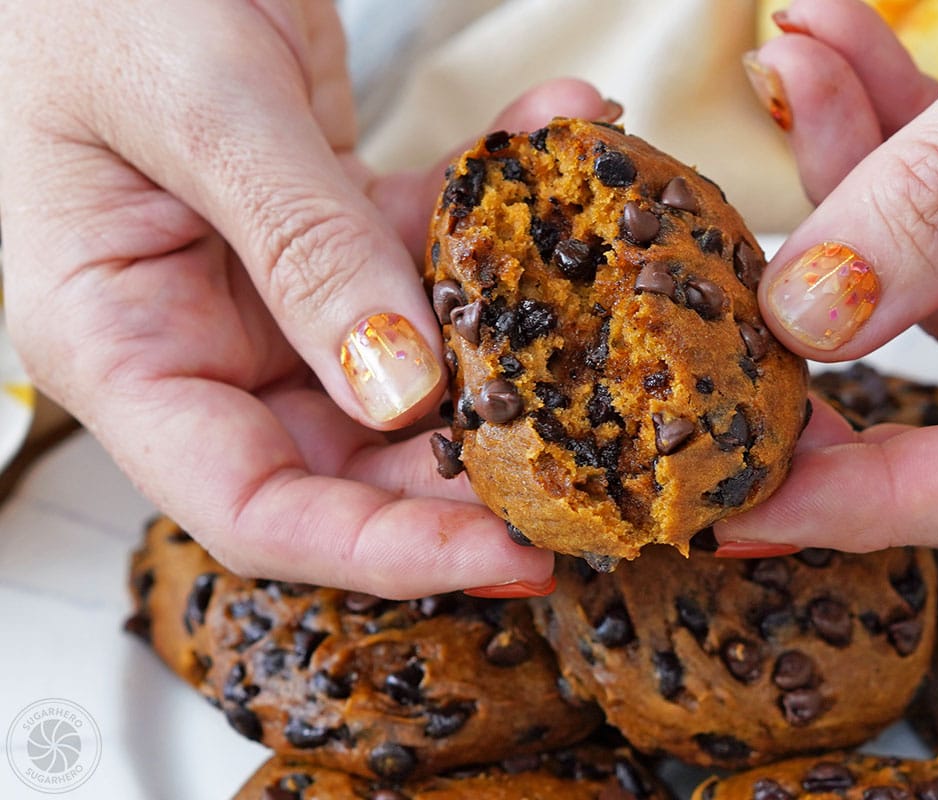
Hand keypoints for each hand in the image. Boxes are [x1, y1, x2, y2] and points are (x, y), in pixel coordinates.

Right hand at [0, 1, 613, 594]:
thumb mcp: (197, 104)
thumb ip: (301, 247)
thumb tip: (400, 392)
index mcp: (122, 346)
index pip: (251, 508)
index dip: (380, 551)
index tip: (507, 557)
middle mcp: (199, 339)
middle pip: (351, 458)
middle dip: (474, 467)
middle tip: (592, 460)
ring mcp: (272, 289)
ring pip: (414, 363)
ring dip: (512, 329)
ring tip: (605, 299)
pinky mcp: (334, 229)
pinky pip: (431, 244)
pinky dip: (498, 206)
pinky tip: (565, 131)